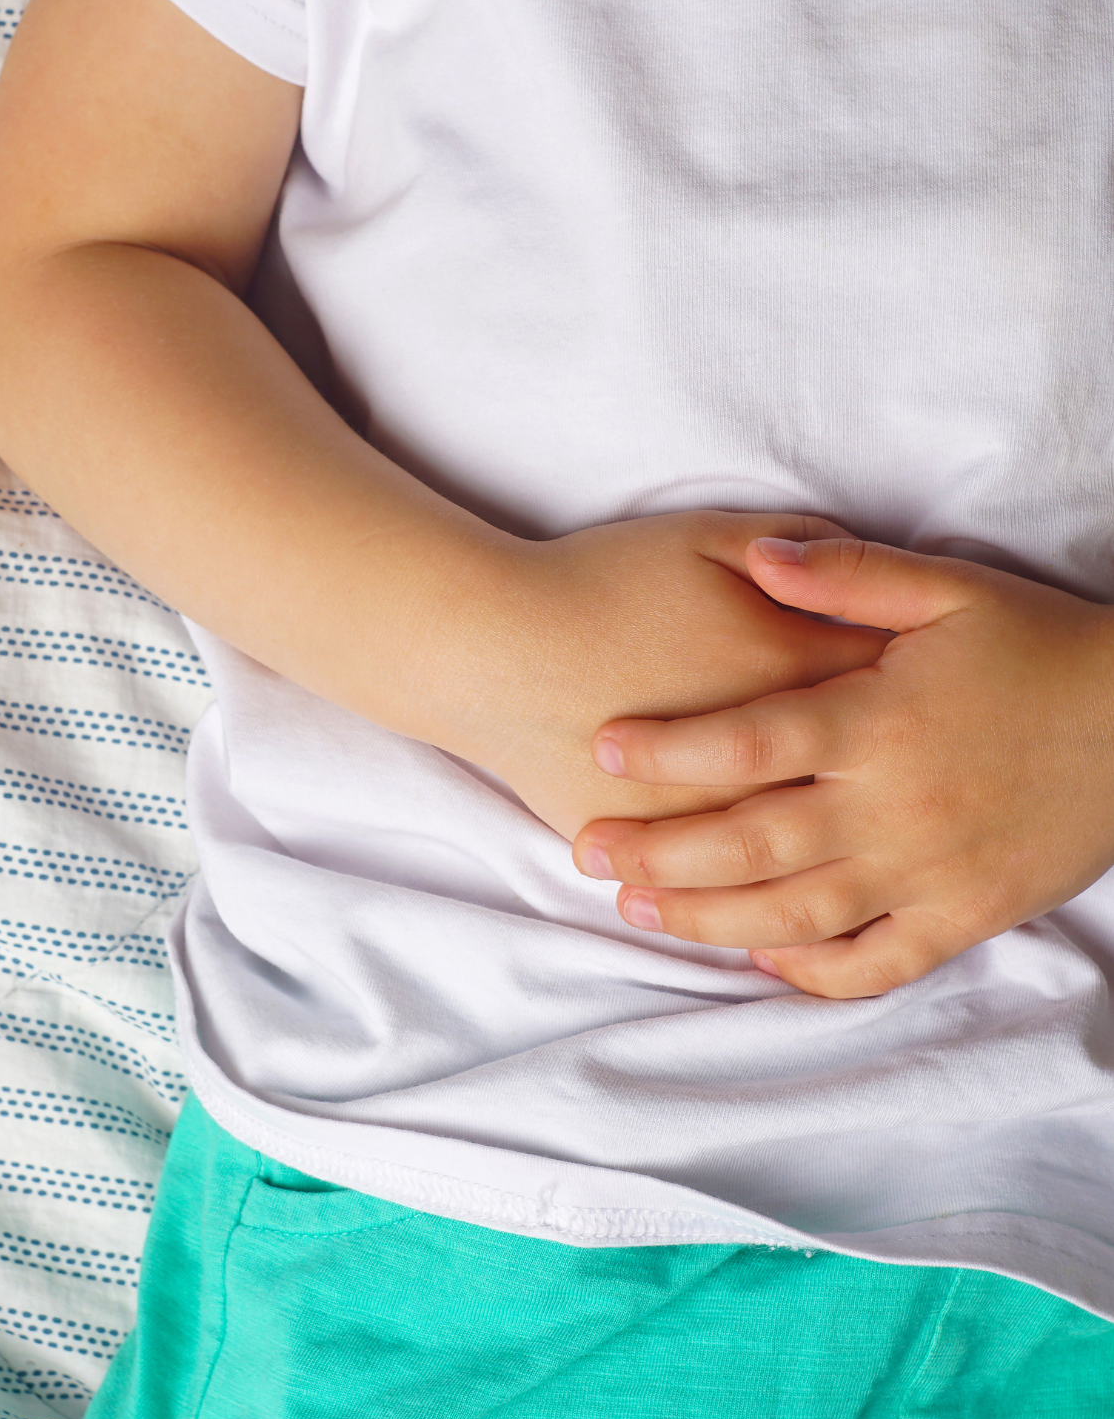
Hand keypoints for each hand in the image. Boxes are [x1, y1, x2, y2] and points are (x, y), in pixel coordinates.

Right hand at [449, 510, 888, 842]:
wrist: (494, 650)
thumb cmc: (598, 583)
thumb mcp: (701, 535)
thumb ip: (791, 542)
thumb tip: (850, 558)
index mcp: (790, 667)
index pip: (894, 682)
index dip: (919, 682)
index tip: (924, 683)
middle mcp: (768, 751)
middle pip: (866, 774)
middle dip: (895, 773)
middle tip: (906, 766)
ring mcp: (714, 810)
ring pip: (802, 844)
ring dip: (836, 843)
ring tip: (853, 835)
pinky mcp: (663, 844)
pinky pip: (729, 879)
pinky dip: (759, 883)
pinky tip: (778, 880)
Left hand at [574, 535, 1113, 997]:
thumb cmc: (1040, 645)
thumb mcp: (949, 589)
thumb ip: (845, 574)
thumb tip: (759, 556)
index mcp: (882, 719)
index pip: (753, 739)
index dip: (672, 748)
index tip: (607, 748)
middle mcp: (897, 805)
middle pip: (755, 839)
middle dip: (662, 850)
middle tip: (589, 850)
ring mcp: (932, 869)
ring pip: (800, 911)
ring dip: (712, 917)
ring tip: (640, 907)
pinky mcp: (969, 915)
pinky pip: (881, 960)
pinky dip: (816, 970)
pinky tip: (762, 959)